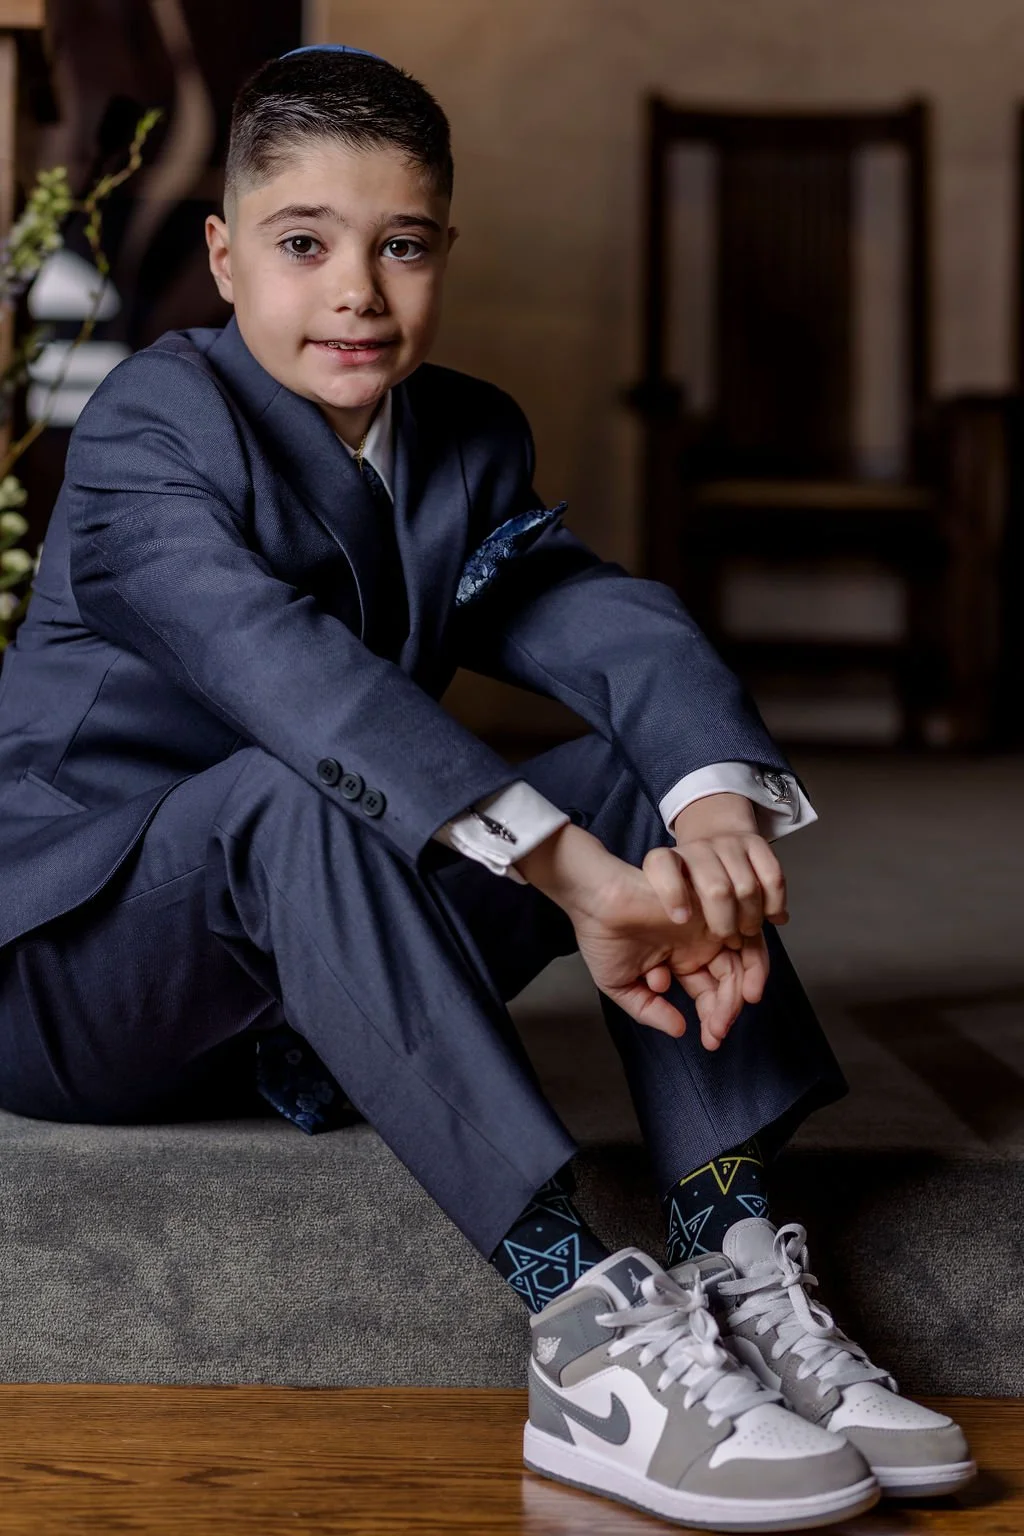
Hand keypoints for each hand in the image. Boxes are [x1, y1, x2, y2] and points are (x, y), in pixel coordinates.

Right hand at [515, 824, 752, 1047]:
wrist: (598, 900)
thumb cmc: (603, 937)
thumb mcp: (621, 985)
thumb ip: (648, 1010)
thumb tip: (679, 1030)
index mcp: (680, 962)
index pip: (708, 994)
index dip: (713, 1019)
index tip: (709, 1041)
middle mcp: (698, 947)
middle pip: (728, 983)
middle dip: (725, 1013)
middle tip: (716, 1034)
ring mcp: (707, 930)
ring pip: (738, 967)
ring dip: (735, 997)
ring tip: (719, 1020)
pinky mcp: (713, 913)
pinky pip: (744, 940)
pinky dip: (747, 967)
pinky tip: (724, 988)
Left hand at [667, 792, 787, 940]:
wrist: (716, 842)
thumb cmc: (689, 887)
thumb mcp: (669, 907)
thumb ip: (666, 942)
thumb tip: (663, 983)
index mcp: (665, 862)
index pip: (661, 865)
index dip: (672, 892)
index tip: (681, 919)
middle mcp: (697, 849)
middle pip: (716, 889)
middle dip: (726, 925)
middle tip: (728, 940)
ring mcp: (728, 844)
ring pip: (747, 888)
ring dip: (752, 919)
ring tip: (747, 931)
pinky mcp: (756, 843)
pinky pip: (773, 878)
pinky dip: (775, 904)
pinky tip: (770, 916)